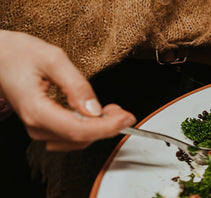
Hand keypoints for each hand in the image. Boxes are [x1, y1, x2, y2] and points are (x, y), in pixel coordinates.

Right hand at [0, 30, 135, 150]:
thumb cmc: (17, 53)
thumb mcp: (53, 59)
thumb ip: (77, 85)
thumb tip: (94, 108)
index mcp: (37, 110)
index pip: (78, 130)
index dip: (107, 127)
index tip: (126, 118)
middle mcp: (36, 124)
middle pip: (80, 138)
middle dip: (107, 127)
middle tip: (122, 111)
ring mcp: (38, 126)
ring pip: (77, 140)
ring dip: (99, 128)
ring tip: (112, 110)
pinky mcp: (43, 124)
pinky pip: (70, 134)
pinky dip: (88, 127)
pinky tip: (96, 113)